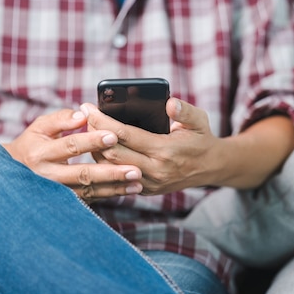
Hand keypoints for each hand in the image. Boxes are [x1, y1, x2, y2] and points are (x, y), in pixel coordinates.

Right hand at [3, 109, 142, 201]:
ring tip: (137, 184)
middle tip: (134, 170)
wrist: (13, 175)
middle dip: (110, 172)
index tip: (114, 135)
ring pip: (89, 192)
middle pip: (83, 174)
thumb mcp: (40, 127)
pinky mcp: (65, 203)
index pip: (70, 145)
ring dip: (115, 188)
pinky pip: (90, 200)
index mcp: (41, 153)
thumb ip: (61, 119)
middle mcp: (48, 176)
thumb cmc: (33, 144)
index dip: (92, 141)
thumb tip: (83, 115)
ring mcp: (57, 193)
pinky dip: (109, 195)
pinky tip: (128, 191)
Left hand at [82, 99, 221, 194]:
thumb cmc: (201, 139)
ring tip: (88, 130)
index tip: (88, 107)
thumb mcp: (199, 120)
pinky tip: (97, 148)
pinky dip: (105, 163)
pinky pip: (117, 177)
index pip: (125, 135)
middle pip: (112, 153)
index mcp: (165, 151)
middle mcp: (155, 170)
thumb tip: (169, 103)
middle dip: (93, 133)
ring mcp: (149, 183)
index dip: (103, 121)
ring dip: (95, 149)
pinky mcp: (145, 190)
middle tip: (83, 116)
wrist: (210, 168)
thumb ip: (185, 111)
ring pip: (110, 168)